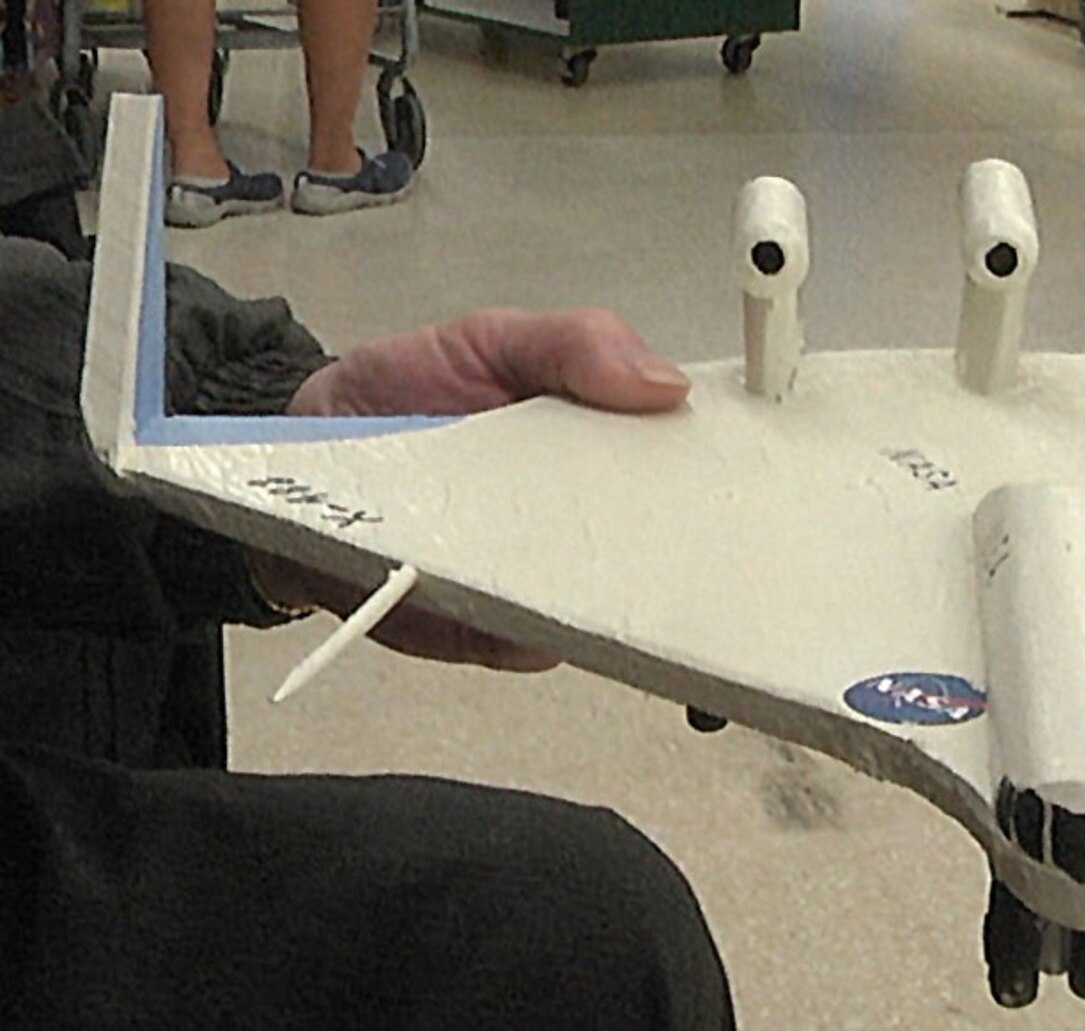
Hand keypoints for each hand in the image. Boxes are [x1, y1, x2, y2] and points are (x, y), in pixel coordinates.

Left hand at [247, 308, 690, 671]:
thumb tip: (669, 384)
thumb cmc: (408, 387)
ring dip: (608, 602)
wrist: (297, 450)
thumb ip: (575, 344)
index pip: (686, 476)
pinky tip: (523, 614)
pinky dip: (528, 635)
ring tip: (592, 572)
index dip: (725, 484)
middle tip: (686, 537)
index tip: (753, 479)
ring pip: (600, 611)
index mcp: (605, 454)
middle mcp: (584, 529)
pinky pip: (525, 645)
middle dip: (683, 554)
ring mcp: (538, 586)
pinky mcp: (483, 633)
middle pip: (659, 558)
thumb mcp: (494, 338)